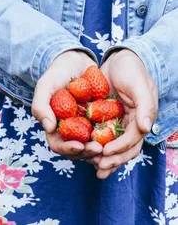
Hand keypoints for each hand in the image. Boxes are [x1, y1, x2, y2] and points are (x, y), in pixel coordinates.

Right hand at [32, 51, 102, 159]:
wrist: (74, 60)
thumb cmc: (56, 73)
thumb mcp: (45, 87)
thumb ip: (41, 107)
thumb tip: (49, 128)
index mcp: (54, 125)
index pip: (58, 144)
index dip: (68, 149)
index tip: (79, 145)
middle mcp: (70, 128)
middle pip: (77, 148)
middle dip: (87, 151)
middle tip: (98, 148)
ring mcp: (85, 123)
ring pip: (92, 143)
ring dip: (100, 147)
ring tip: (109, 145)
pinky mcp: (98, 117)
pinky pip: (105, 129)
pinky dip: (110, 134)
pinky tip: (118, 133)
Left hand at [88, 50, 157, 178]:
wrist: (117, 59)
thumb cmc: (131, 70)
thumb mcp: (140, 85)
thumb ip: (145, 106)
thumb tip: (145, 129)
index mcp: (140, 119)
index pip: (133, 140)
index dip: (120, 148)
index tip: (106, 153)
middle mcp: (128, 124)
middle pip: (122, 148)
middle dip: (112, 159)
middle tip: (98, 167)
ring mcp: (115, 121)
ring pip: (110, 144)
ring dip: (101, 157)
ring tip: (89, 164)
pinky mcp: (102, 117)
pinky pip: (97, 133)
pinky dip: (92, 143)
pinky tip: (82, 150)